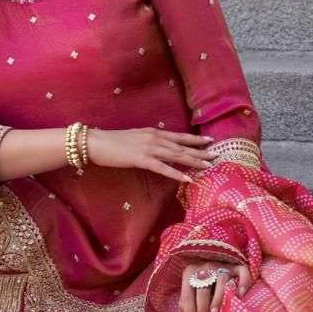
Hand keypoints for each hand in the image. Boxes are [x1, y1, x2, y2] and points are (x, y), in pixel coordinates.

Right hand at [84, 127, 217, 183]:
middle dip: (200, 151)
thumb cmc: (112, 142)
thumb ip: (148, 142)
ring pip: (177, 155)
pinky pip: (162, 168)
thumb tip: (158, 148)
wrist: (95, 142)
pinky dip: (176, 173)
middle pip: (182, 146)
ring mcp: (149, 148)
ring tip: (208, 165)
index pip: (179, 136)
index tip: (210, 140)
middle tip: (217, 155)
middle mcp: (154, 138)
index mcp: (153, 132)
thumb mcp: (134, 138)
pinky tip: (187, 178)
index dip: (195, 139)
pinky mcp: (141, 159)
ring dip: (194, 161)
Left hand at [179, 259, 251, 311]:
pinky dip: (243, 283)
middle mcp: (205, 267)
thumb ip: (187, 302)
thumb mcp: (190, 288)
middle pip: (203, 289)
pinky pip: (242, 273)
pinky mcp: (237, 266)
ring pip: (220, 282)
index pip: (187, 294)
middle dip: (202, 306)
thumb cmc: (201, 280)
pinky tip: (240, 296)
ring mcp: (222, 265)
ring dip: (217, 298)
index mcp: (190, 273)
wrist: (216, 257)